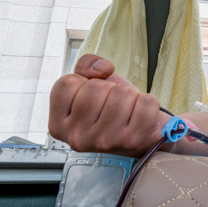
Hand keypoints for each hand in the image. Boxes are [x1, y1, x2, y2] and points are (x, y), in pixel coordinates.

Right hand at [48, 54, 168, 156]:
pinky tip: (140, 115)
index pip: (68, 82)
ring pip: (122, 92)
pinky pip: (147, 101)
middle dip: (109, 87)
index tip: (93, 96)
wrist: (140, 131)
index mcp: (59, 124)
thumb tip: (103, 69)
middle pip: (96, 87)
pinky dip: (148, 102)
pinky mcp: (133, 141)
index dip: (85, 81)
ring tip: (127, 109)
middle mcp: (77, 138)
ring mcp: (105, 141)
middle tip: (112, 103)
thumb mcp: (90, 83)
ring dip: (129, 94)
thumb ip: (86, 64)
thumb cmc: (111, 106)